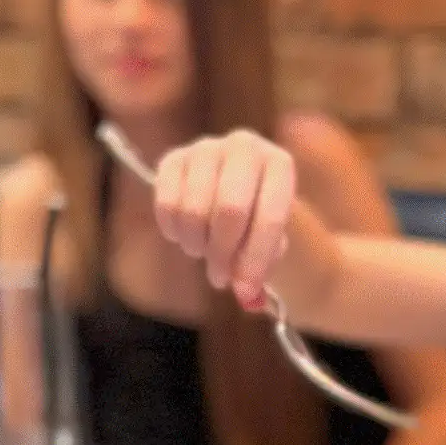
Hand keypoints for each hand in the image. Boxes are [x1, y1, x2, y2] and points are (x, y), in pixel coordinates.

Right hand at [153, 131, 294, 310]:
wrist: (236, 190)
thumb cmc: (258, 223)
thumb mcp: (270, 245)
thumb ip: (261, 270)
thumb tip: (247, 297)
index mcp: (279, 166)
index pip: (270, 217)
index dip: (255, 259)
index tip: (245, 289)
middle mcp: (244, 146)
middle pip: (230, 211)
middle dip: (223, 254)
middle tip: (220, 277)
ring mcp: (206, 148)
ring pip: (194, 210)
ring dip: (198, 245)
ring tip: (205, 252)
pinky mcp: (173, 159)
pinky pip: (166, 204)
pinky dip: (174, 232)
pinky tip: (185, 236)